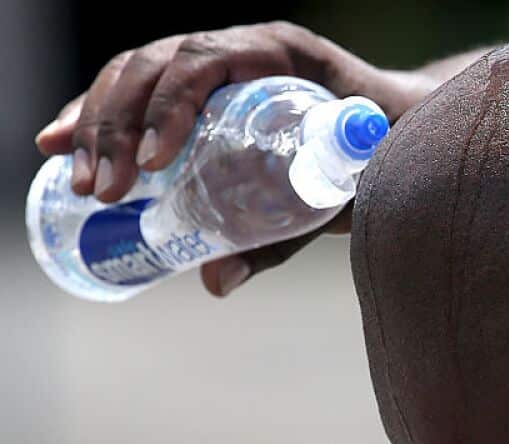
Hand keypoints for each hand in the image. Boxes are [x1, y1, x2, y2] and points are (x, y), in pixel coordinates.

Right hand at [35, 22, 426, 295]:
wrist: (402, 123)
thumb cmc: (386, 153)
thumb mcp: (348, 193)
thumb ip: (290, 233)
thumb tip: (215, 281)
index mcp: (282, 54)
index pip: (206, 61)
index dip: (168, 106)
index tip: (154, 165)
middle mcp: (241, 48)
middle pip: (155, 65)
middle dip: (116, 126)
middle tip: (105, 192)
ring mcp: (217, 63)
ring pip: (134, 74)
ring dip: (96, 125)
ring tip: (84, 187)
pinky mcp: (199, 88)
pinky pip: (136, 90)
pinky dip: (95, 116)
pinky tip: (57, 148)